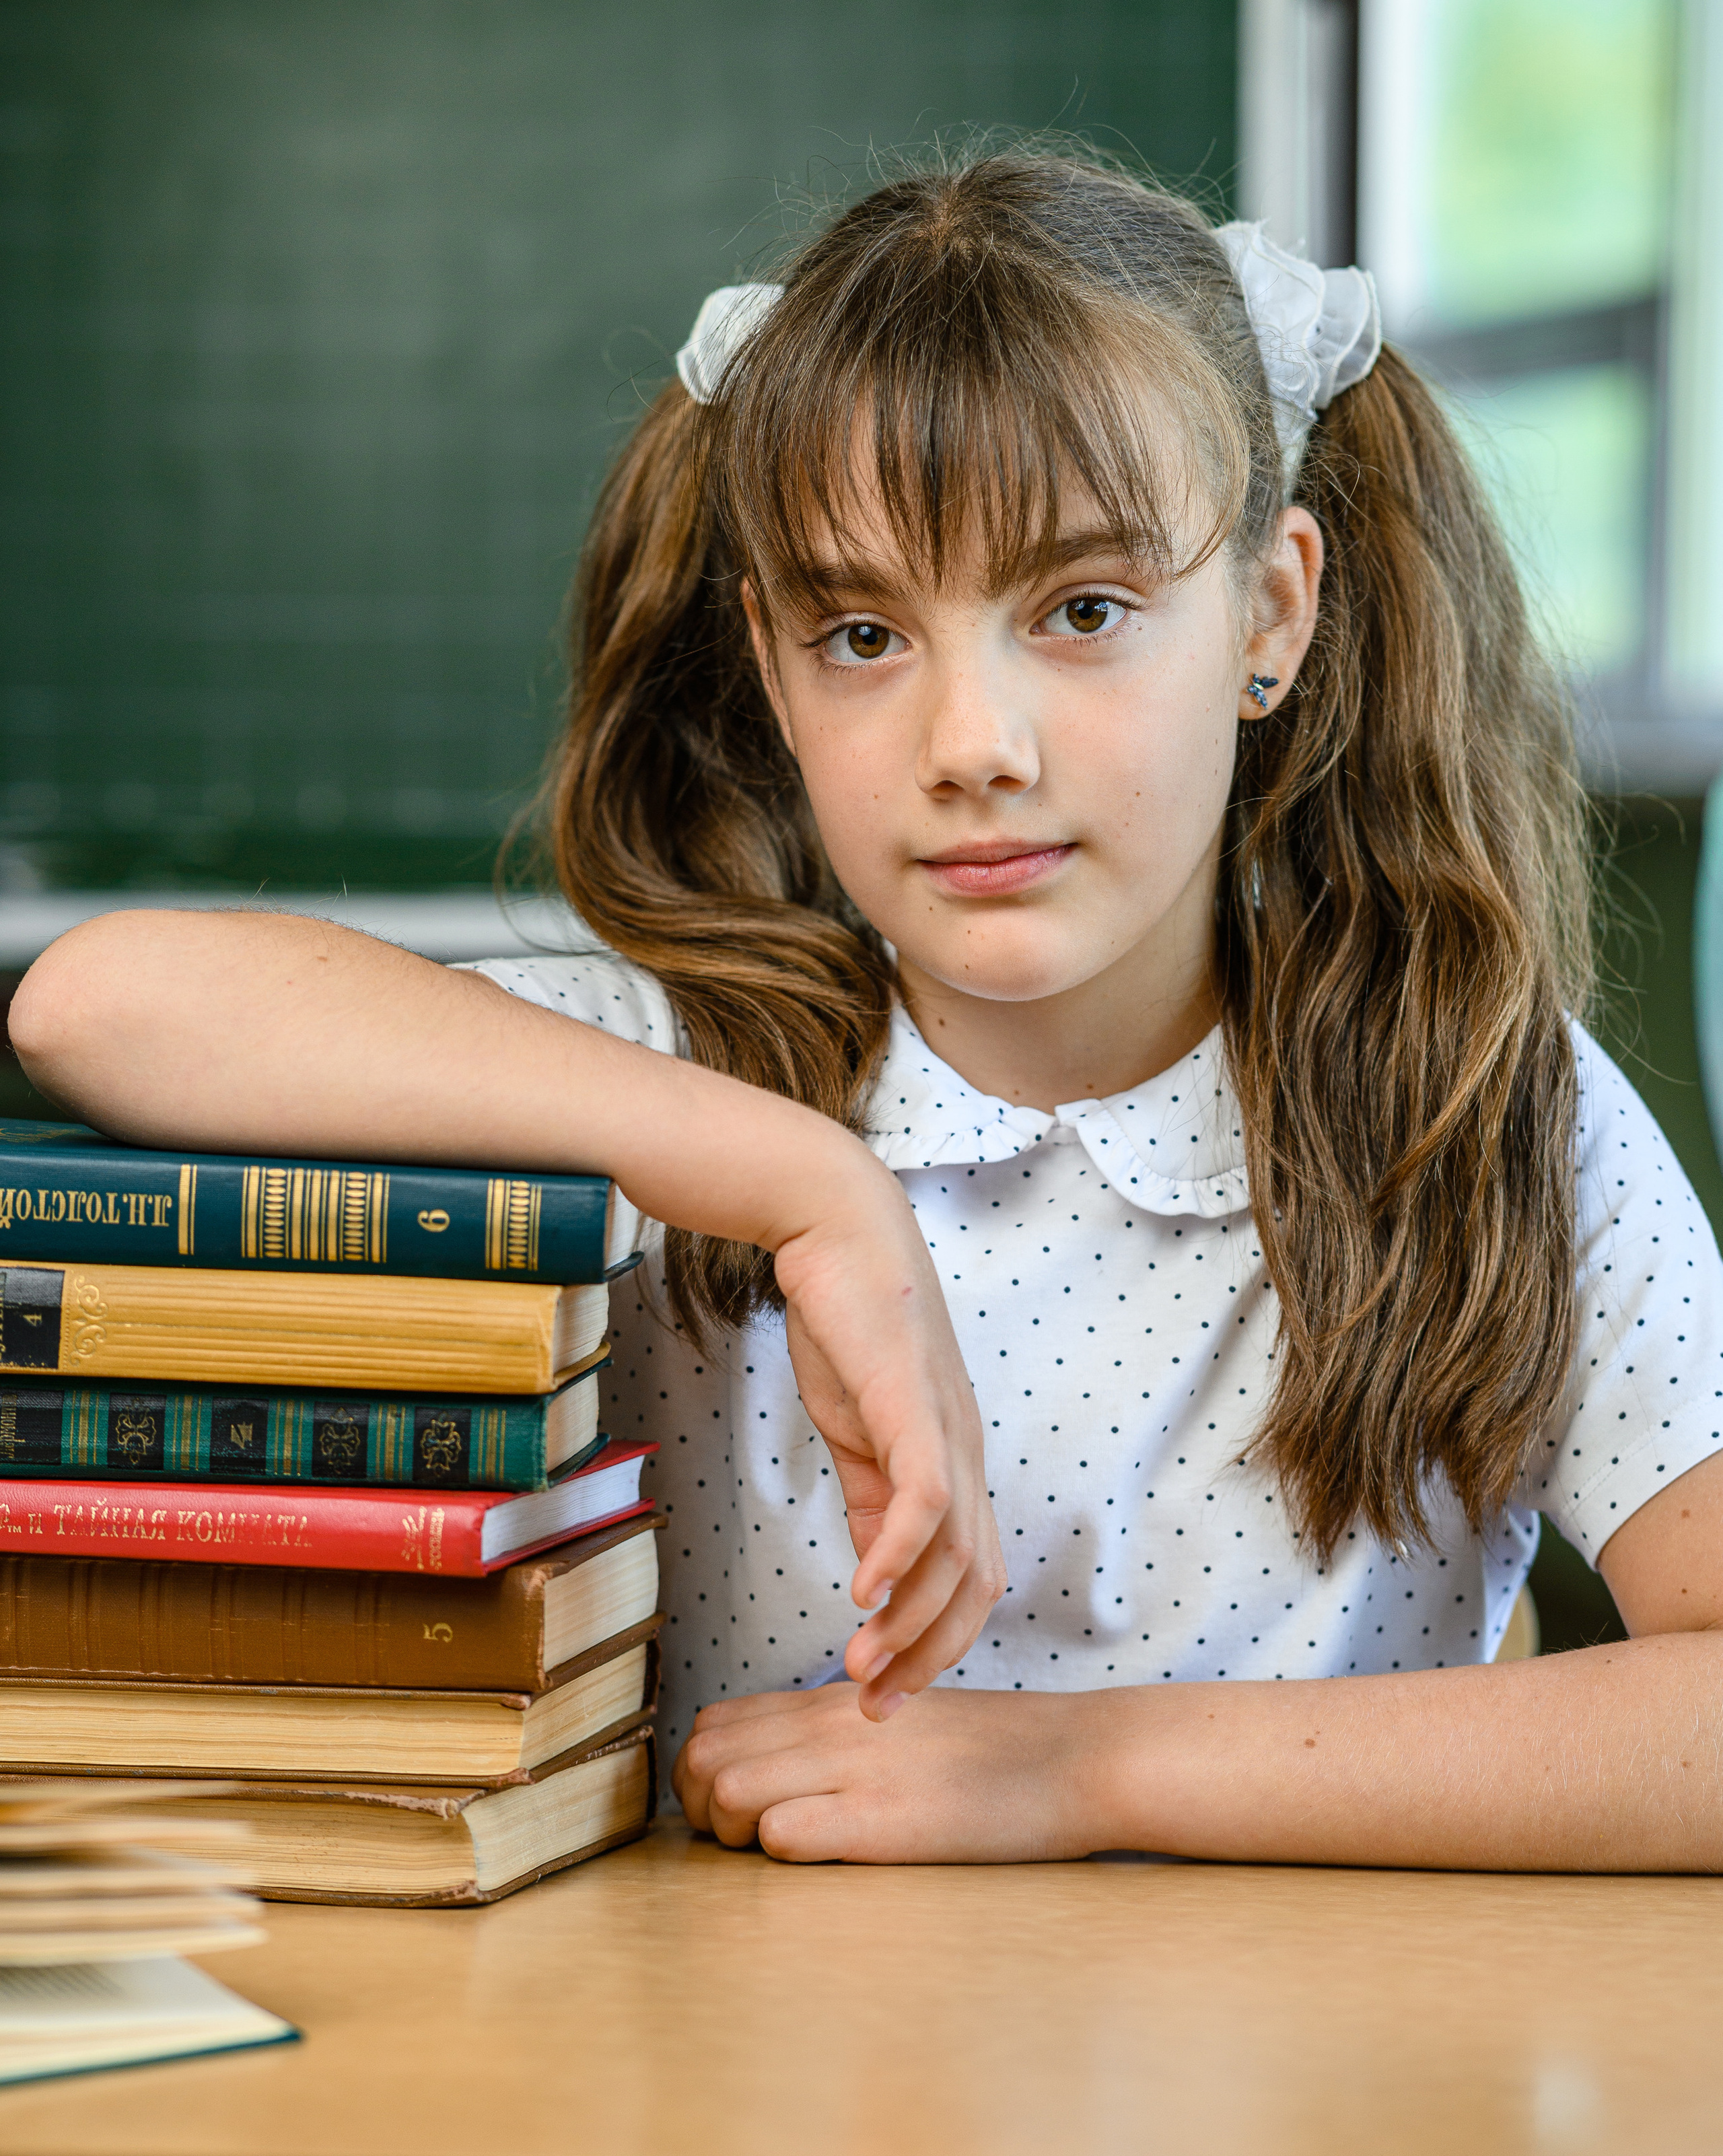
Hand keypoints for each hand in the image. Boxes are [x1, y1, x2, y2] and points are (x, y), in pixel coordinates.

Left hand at [672, 1683, 1114, 1861]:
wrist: (1071, 1757)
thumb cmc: (991, 1751)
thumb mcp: (900, 1719)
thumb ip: (837, 1736)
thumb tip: (777, 1771)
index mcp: (832, 1703)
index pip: (714, 1724)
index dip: (700, 1773)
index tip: (731, 1811)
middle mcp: (829, 1727)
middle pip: (701, 1759)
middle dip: (698, 1809)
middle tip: (741, 1842)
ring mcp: (853, 1771)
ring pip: (725, 1792)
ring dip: (731, 1834)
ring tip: (776, 1852)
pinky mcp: (880, 1821)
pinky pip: (783, 1834)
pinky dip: (779, 1854)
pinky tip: (820, 1857)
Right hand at [772, 1179, 1005, 1718]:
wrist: (836, 1232)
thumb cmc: (846, 1324)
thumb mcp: (858, 1429)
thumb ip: (870, 1495)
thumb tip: (870, 1568)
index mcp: (952, 1462)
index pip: (967, 1577)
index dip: (932, 1643)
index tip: (881, 1690)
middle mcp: (964, 1453)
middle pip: (974, 1584)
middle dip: (927, 1657)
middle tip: (875, 1706)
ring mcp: (945, 1430)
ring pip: (954, 1554)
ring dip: (907, 1623)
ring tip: (860, 1667)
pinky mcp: (912, 1405)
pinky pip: (922, 1497)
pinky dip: (897, 1556)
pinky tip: (861, 1593)